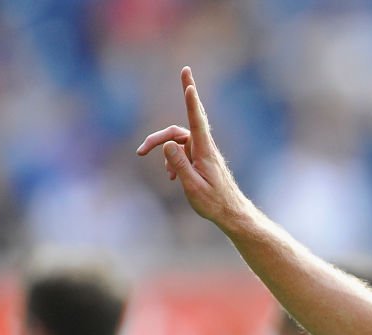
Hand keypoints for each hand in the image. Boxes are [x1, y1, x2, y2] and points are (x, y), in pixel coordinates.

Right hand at [137, 66, 239, 222]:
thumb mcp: (193, 187)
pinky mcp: (200, 157)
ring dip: (166, 155)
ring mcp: (202, 151)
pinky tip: (172, 177)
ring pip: (177, 142)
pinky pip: (181, 152)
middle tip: (141, 151)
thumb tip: (166, 145)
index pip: (197, 122)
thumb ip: (180, 165)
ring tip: (167, 176)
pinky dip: (173, 161)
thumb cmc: (214, 202)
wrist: (230, 212)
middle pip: (178, 131)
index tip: (189, 85)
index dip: (192, 102)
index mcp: (205, 151)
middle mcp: (204, 147)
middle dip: (159, 137)